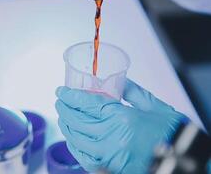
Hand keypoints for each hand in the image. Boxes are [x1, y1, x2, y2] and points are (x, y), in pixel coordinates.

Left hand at [55, 79, 186, 172]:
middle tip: (59, 101)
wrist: (185, 159)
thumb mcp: (154, 106)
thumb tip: (116, 79)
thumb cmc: (172, 133)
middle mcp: (111, 138)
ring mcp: (109, 156)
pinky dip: (74, 146)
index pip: (86, 104)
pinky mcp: (110, 168)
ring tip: (63, 116)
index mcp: (122, 118)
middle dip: (64, 109)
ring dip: (65, 126)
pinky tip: (71, 138)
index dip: (70, 96)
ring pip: (76, 139)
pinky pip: (84, 158)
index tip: (61, 91)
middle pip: (77, 121)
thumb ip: (131, 91)